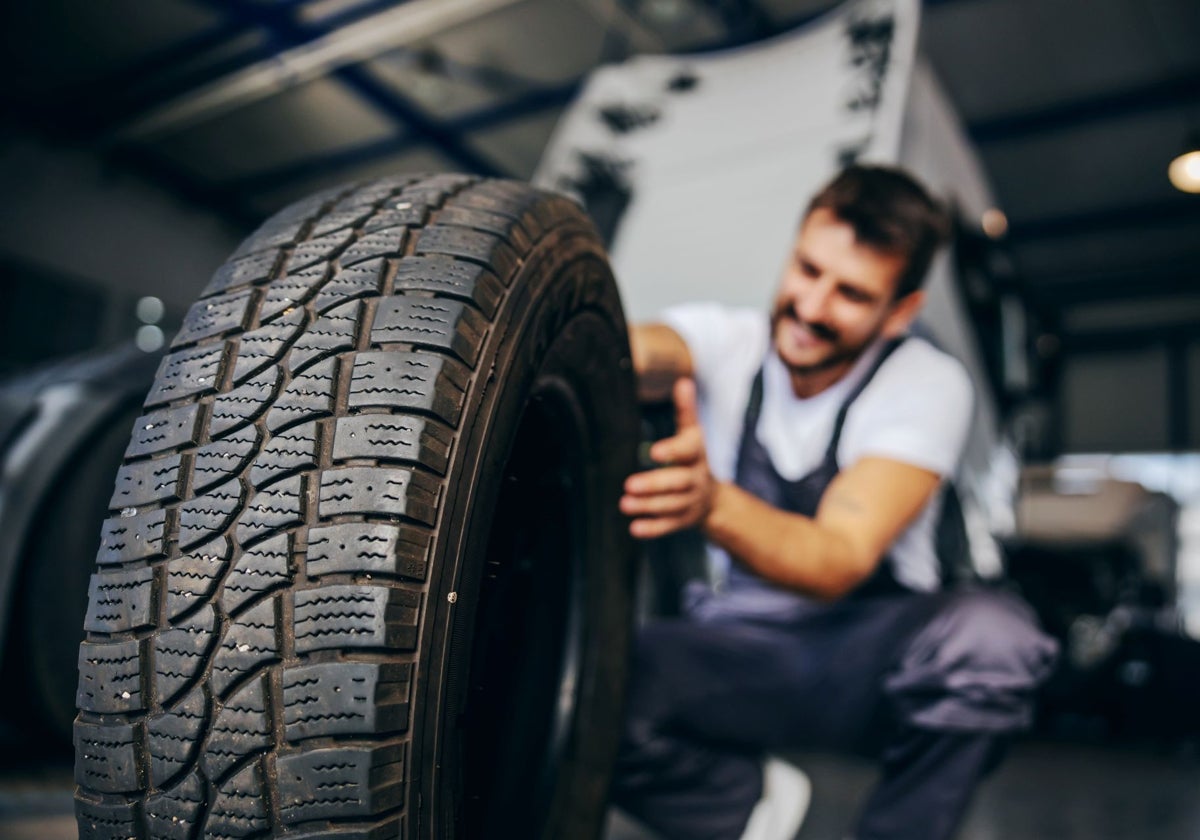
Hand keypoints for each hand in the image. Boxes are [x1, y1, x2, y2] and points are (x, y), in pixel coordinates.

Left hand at [620, 377, 715, 538]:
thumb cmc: (693, 459)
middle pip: (677, 483)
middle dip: (654, 485)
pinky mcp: (682, 520)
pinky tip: (634, 528)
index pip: (688, 451)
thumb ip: (686, 411)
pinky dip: (652, 529)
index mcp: (696, 455)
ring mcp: (689, 502)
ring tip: (624, 503)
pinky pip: (668, 526)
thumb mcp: (692, 435)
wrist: (712, 499)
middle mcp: (694, 479)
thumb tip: (683, 381)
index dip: (672, 451)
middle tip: (629, 485)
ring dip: (648, 506)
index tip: (653, 451)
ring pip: (670, 506)